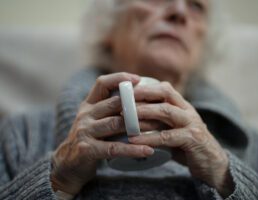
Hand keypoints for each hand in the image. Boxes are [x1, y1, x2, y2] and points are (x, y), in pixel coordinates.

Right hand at [51, 73, 157, 194]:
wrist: (68, 164)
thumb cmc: (90, 139)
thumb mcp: (94, 119)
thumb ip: (109, 109)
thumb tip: (139, 97)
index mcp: (88, 104)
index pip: (102, 83)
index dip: (119, 78)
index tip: (138, 79)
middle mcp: (85, 115)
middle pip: (113, 102)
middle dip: (137, 104)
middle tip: (158, 106)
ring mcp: (85, 131)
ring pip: (116, 123)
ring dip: (139, 125)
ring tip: (159, 127)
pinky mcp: (87, 149)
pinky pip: (114, 148)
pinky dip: (133, 149)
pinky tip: (148, 150)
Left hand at [129, 81, 233, 196]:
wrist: (212, 164)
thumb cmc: (187, 146)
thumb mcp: (173, 129)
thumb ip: (158, 122)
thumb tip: (131, 117)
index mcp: (183, 106)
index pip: (165, 89)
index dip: (146, 87)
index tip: (127, 88)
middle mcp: (188, 111)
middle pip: (166, 94)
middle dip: (143, 94)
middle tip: (123, 98)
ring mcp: (192, 124)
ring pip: (166, 111)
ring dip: (144, 112)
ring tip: (125, 115)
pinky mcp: (193, 139)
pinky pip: (168, 136)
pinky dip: (149, 137)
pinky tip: (134, 139)